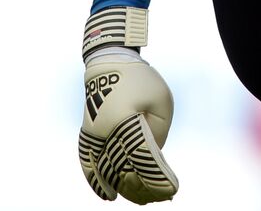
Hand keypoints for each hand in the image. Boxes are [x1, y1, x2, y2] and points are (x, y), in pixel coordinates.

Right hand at [78, 9, 178, 203]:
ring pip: (107, 173)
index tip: (172, 190)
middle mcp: (104, 132)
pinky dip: (97, 183)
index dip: (157, 178)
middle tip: (163, 198)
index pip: (143, 158)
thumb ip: (158, 133)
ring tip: (144, 199)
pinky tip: (109, 196)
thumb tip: (150, 159)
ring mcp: (92, 135)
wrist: (108, 63)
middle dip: (145, 188)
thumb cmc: (140, 80)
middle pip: (124, 170)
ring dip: (126, 189)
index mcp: (124, 121)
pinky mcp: (87, 136)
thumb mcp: (161, 101)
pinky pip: (87, 165)